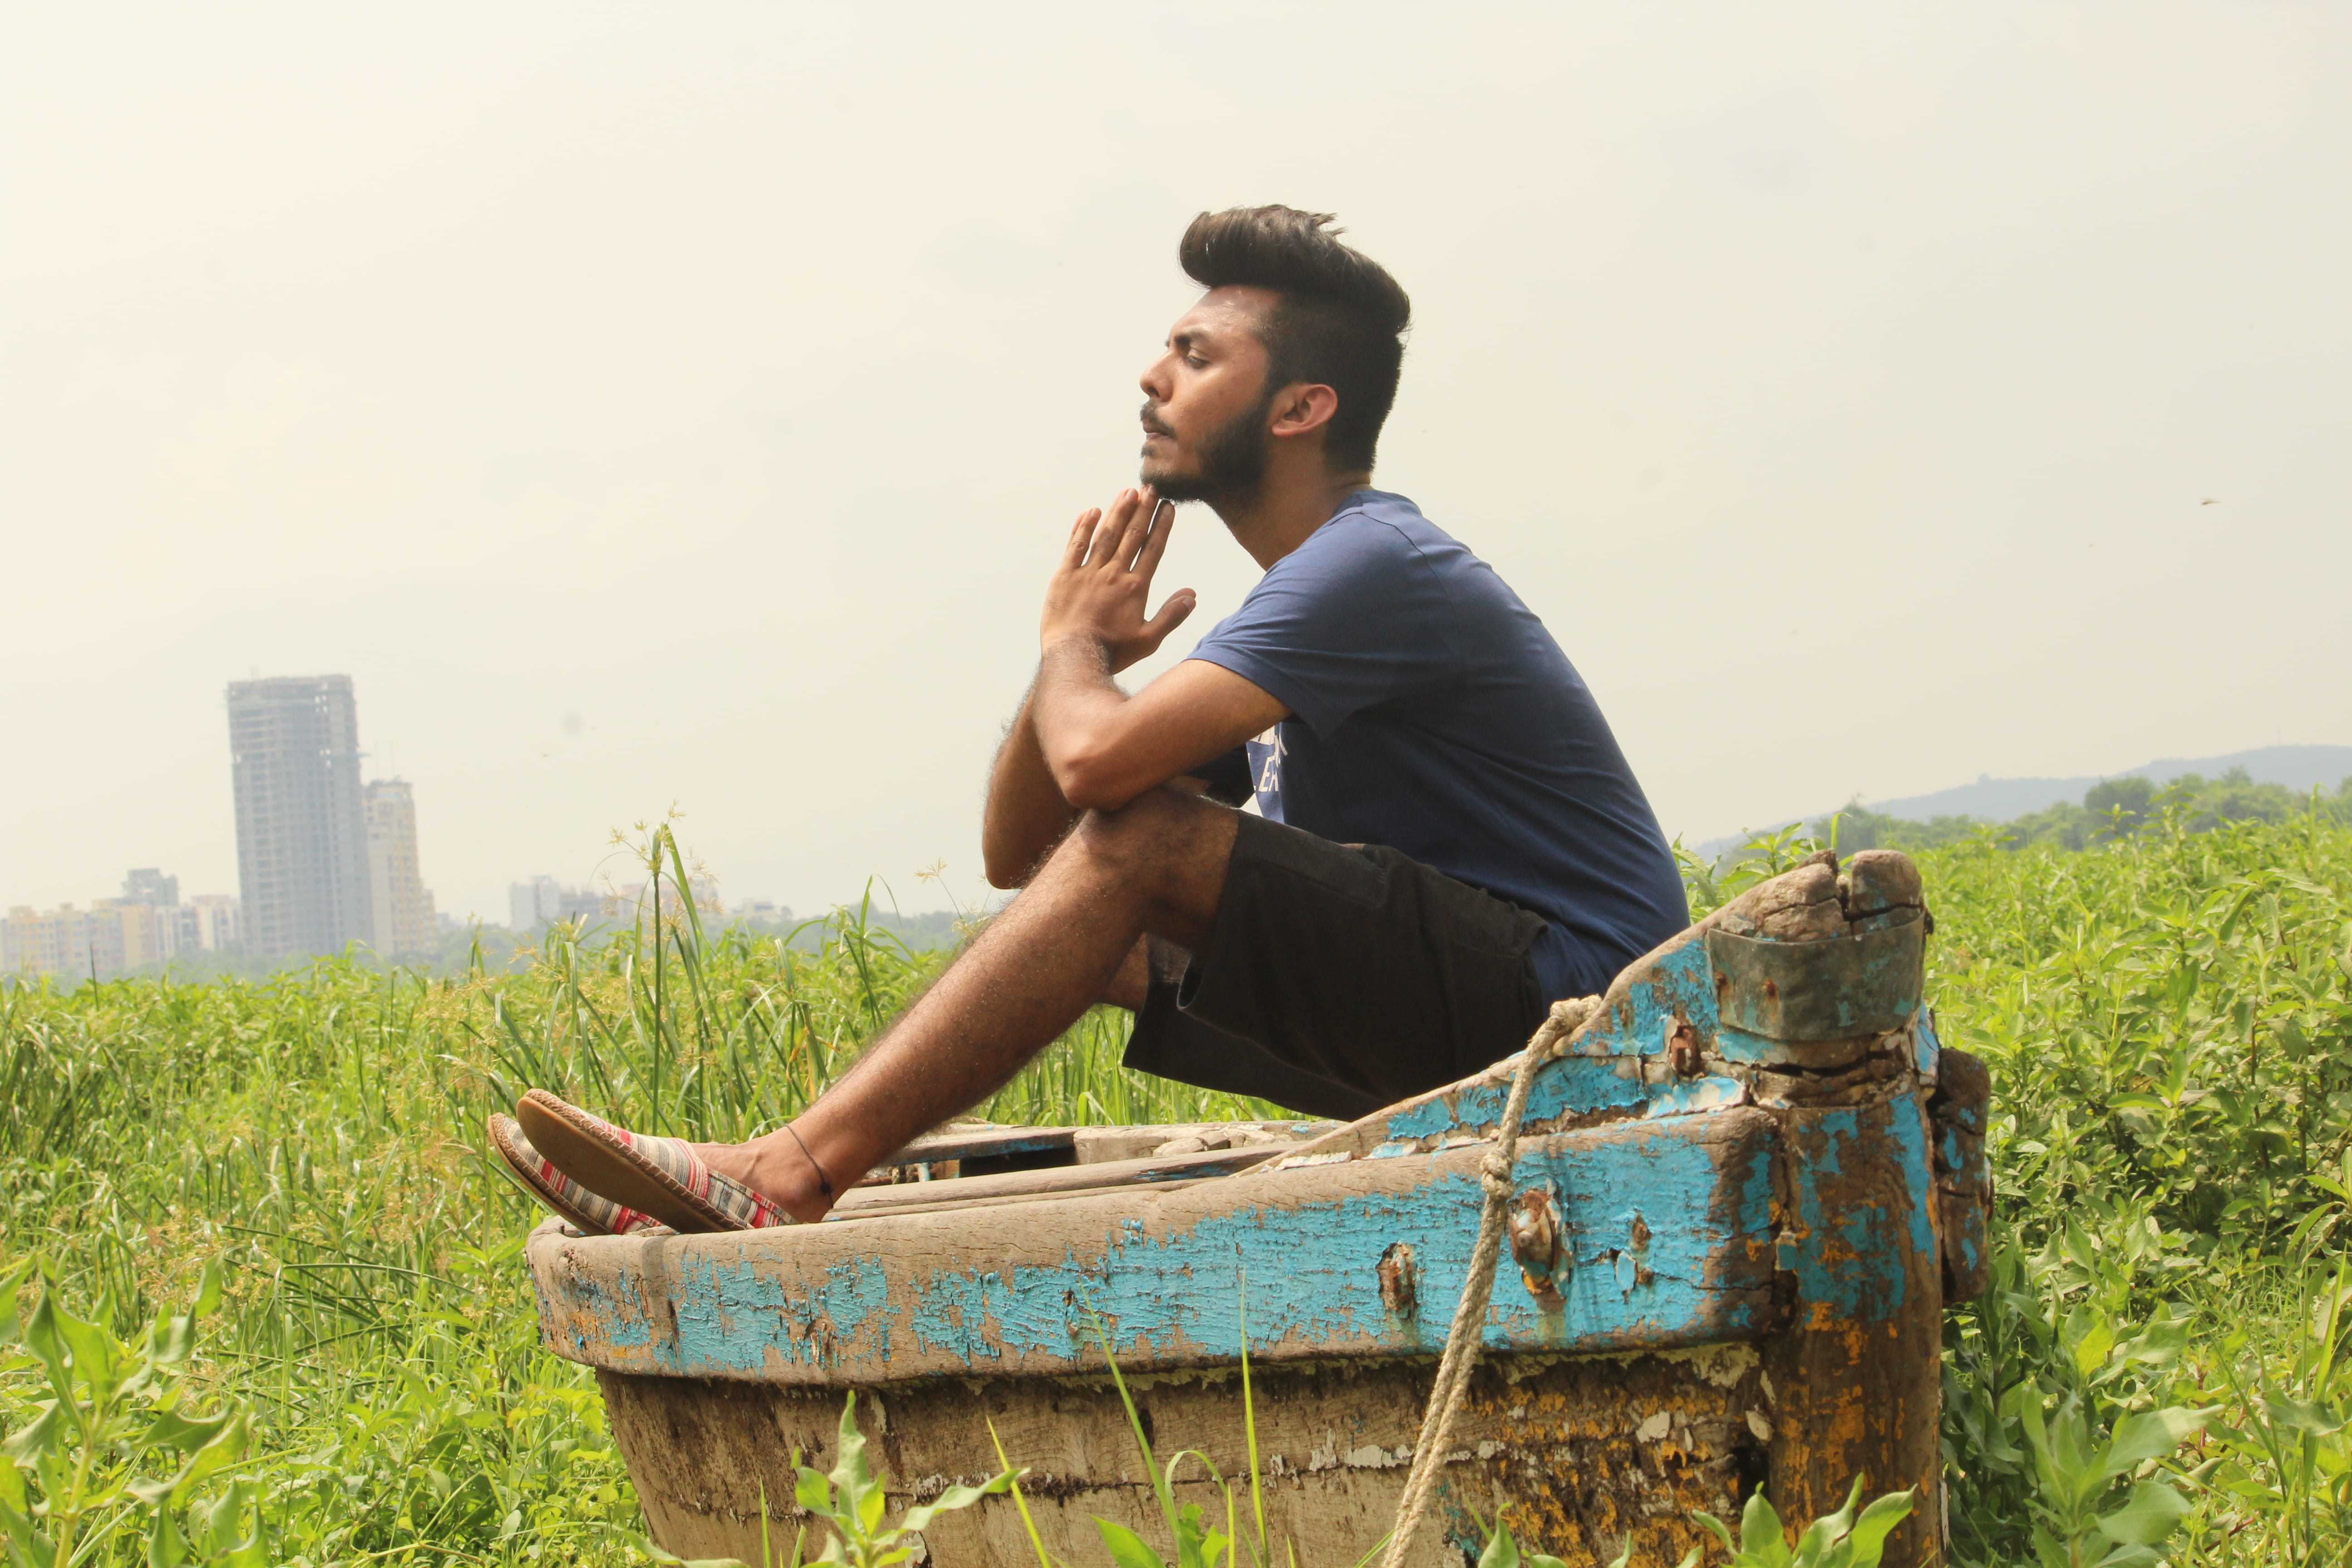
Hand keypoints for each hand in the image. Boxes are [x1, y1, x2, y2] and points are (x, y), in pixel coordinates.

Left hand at [1039, 486, 1196, 673]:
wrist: (1073, 657)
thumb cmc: (1113, 652)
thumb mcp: (1149, 639)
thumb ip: (1171, 615)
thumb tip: (1192, 595)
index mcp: (1135, 587)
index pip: (1152, 549)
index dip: (1161, 526)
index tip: (1167, 506)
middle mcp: (1113, 574)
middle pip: (1131, 535)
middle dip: (1142, 510)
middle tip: (1150, 488)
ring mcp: (1087, 573)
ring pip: (1105, 535)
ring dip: (1117, 511)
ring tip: (1128, 491)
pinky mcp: (1064, 577)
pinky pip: (1075, 546)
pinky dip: (1083, 527)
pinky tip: (1090, 510)